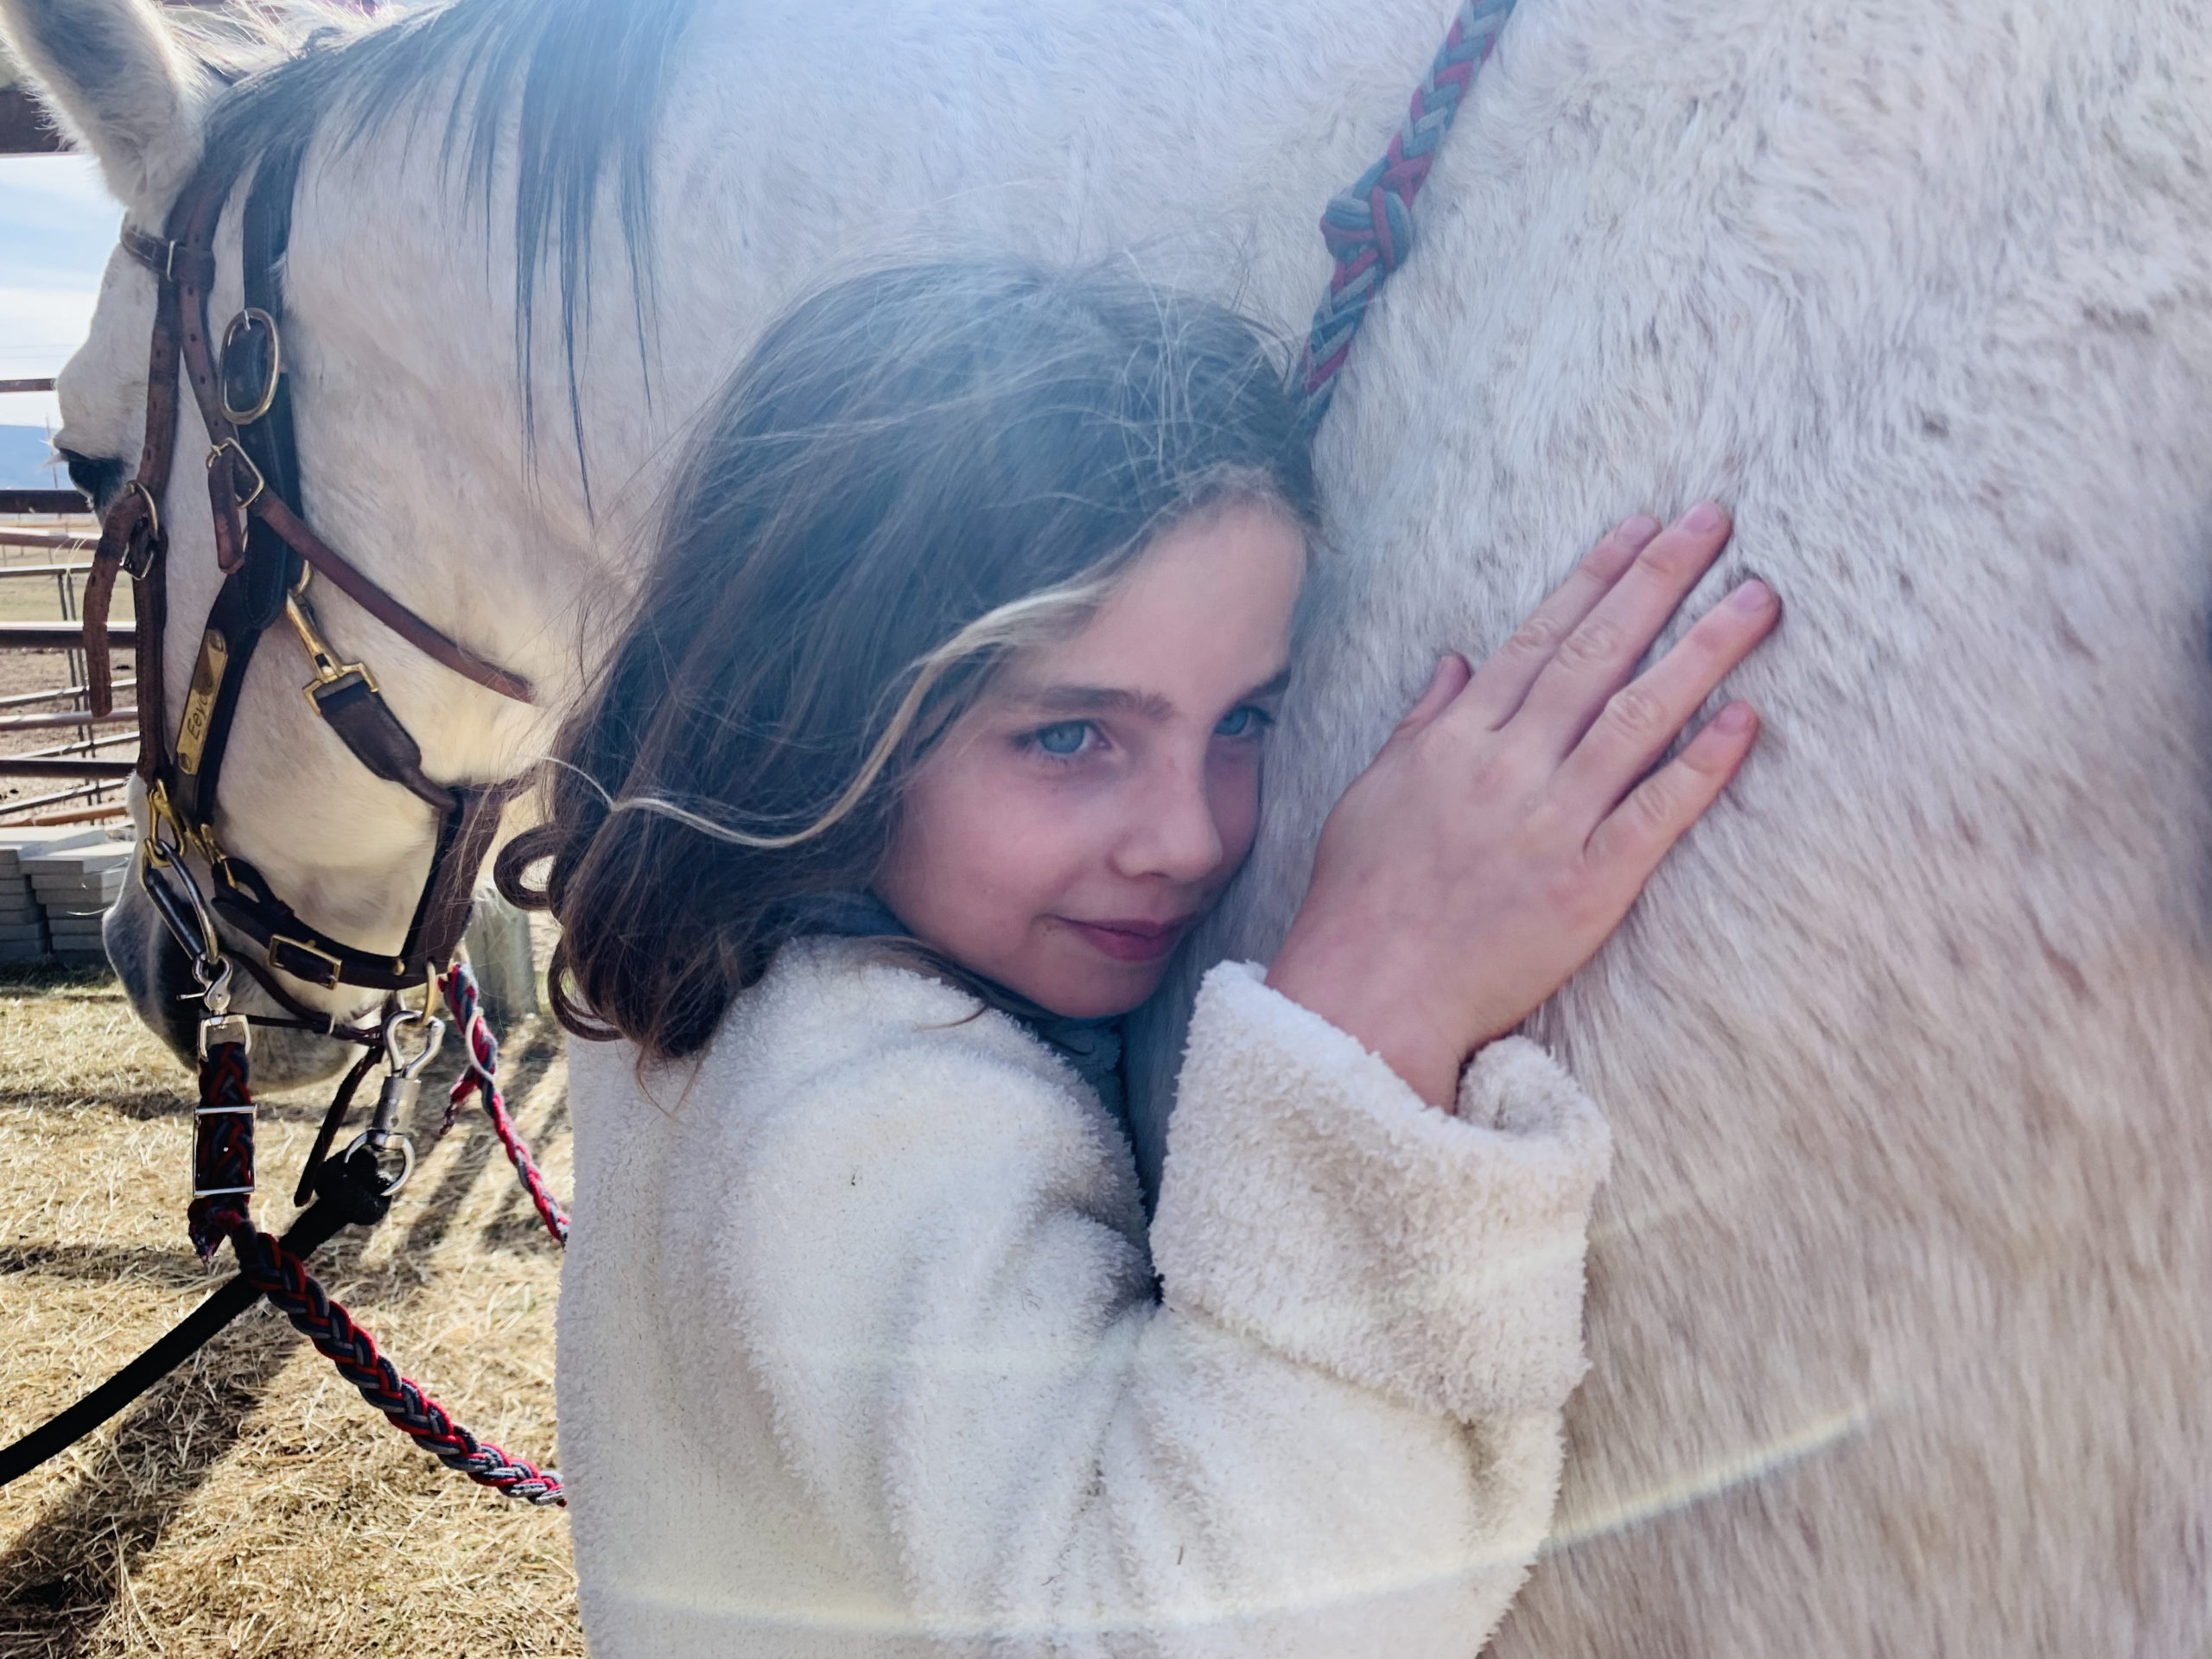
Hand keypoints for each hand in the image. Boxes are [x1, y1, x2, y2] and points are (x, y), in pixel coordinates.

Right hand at [1266, 503, 1778, 1108]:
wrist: (1369, 995)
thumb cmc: (1362, 899)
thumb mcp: (1372, 794)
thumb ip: (1420, 723)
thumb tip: (1456, 661)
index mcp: (1457, 739)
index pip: (1540, 638)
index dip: (1596, 576)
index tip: (1642, 526)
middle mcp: (1509, 767)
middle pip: (1597, 654)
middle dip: (1660, 579)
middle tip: (1715, 522)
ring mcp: (1552, 822)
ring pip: (1639, 717)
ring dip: (1703, 651)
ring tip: (1757, 598)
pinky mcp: (1590, 883)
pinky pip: (1658, 811)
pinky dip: (1704, 763)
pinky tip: (1747, 717)